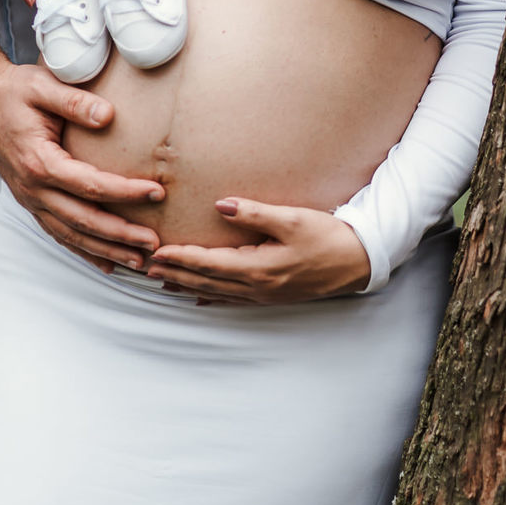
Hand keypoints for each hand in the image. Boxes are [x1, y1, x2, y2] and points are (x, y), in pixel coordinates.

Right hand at [0, 61, 163, 272]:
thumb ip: (74, 101)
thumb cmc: (15, 92)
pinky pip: (59, 234)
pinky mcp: (32, 203)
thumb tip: (108, 115)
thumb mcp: (42, 86)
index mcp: (38, 162)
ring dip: (107, 250)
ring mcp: (30, 200)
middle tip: (155, 242)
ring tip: (139, 261)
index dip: (125, 192)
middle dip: (121, 234)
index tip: (156, 192)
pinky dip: (85, 251)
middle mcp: (33, 189)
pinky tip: (108, 262)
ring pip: (72, 235)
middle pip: (83, 220)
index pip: (90, 184)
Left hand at [146, 199, 371, 303]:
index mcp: (259, 268)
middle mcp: (258, 286)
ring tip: (163, 282)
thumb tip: (220, 205)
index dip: (180, 259)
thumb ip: (254, 213)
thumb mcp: (292, 219)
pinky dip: (212, 297)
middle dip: (176, 275)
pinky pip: (234, 299)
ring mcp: (266, 295)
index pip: (209, 264)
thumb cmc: (328, 236)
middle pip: (207, 282)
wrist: (360, 262)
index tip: (156, 253)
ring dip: (188, 286)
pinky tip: (200, 298)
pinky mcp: (274, 295)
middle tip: (145, 270)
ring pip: (217, 293)